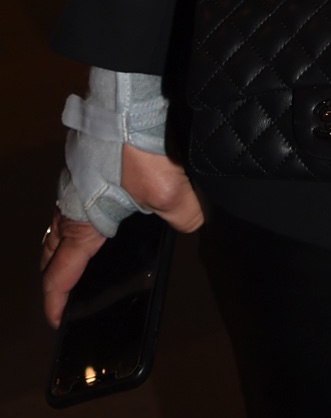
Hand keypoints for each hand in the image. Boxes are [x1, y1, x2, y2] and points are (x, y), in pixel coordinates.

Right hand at [40, 146, 202, 329]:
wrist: (125, 98)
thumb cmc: (135, 146)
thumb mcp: (170, 191)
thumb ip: (184, 215)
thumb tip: (190, 221)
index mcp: (81, 222)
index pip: (60, 273)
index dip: (56, 301)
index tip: (57, 319)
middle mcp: (70, 203)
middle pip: (53, 247)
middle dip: (55, 269)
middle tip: (64, 286)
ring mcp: (74, 177)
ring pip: (61, 217)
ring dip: (67, 236)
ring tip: (83, 247)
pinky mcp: (85, 156)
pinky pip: (75, 193)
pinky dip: (81, 206)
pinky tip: (105, 200)